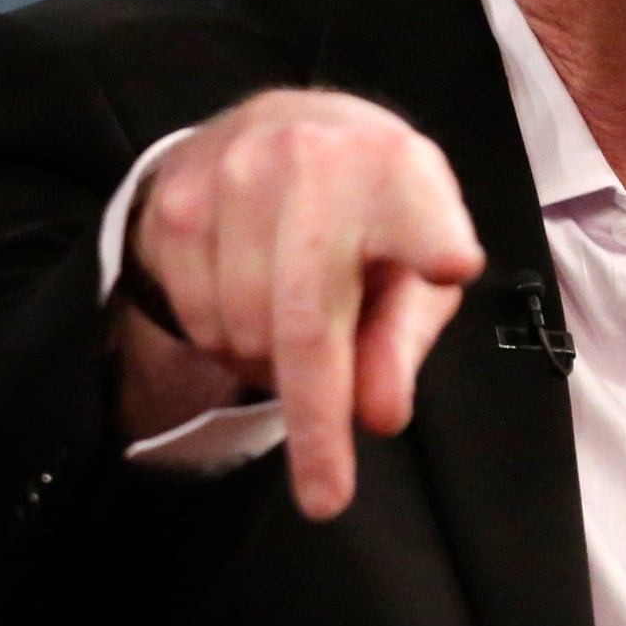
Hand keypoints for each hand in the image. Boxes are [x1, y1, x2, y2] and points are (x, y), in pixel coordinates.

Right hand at [118, 90, 484, 517]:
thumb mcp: (415, 272)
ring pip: (242, 331)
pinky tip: (250, 306)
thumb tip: (378, 416)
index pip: (418, 212)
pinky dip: (225, 343)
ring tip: (294, 335)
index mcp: (397, 169)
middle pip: (306, 321)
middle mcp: (312, 159)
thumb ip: (402, 342)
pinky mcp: (176, 201)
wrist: (283, 128)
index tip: (449, 265)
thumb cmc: (374, 217)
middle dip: (315, 423)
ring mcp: (232, 176)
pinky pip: (197, 320)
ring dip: (268, 369)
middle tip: (326, 497)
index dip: (433, 237)